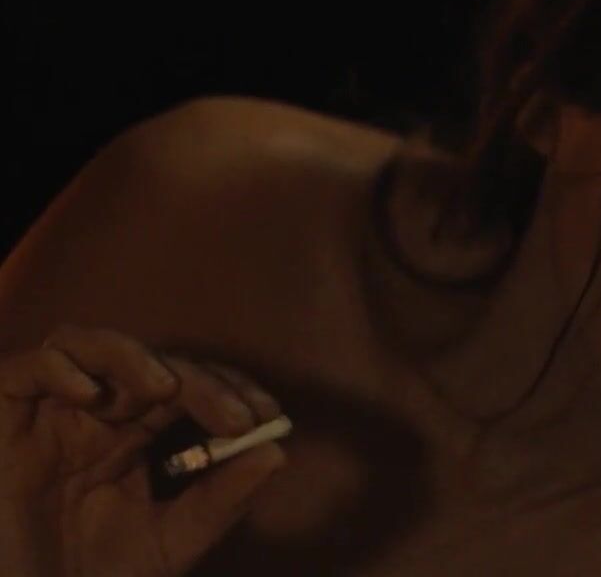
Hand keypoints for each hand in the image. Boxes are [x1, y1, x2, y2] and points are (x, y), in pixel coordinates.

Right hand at [0, 326, 285, 576]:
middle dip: (202, 381)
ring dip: (132, 356)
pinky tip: (89, 396)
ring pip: (87, 343)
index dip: (230, 389)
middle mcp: (92, 413)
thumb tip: (277, 451)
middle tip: (238, 416)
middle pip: (151, 363)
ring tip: (167, 389)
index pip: (190, 384)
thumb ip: (222, 500)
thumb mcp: (171, 541)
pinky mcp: (2, 415)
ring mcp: (46, 412)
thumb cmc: (92, 575)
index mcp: (135, 434)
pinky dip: (60, 368)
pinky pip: (27, 367)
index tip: (269, 415)